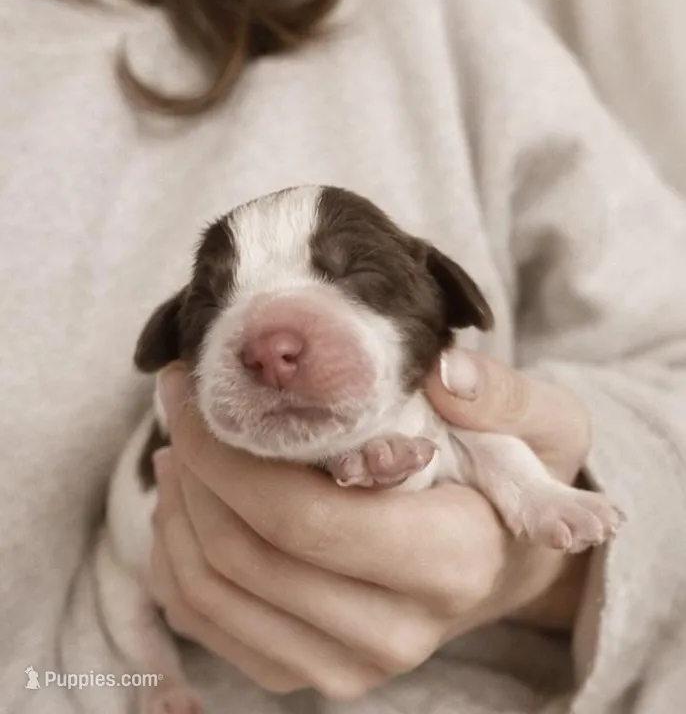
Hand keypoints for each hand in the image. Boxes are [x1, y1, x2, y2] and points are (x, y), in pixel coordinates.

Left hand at [150, 349, 591, 698]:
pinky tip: (187, 503)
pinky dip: (176, 558)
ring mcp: (346, 666)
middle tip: (179, 403)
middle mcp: (394, 632)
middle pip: (245, 556)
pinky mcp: (307, 672)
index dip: (228, 453)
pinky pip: (208, 625)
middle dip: (192, 468)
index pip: (306, 519)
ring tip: (178, 447)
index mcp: (451, 562)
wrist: (504, 560)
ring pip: (213, 594)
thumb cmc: (518, 480)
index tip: (195, 389)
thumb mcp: (545, 423)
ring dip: (176, 510)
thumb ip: (504, 395)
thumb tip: (441, 375)